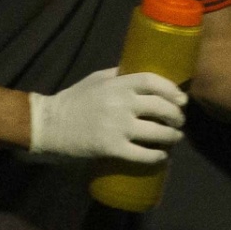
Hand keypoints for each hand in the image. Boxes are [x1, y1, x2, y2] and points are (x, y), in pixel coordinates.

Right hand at [27, 67, 185, 162]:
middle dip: (177, 116)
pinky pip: (142, 154)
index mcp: (118, 84)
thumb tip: (143, 73)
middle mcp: (121, 103)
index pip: (153, 82)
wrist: (49, 125)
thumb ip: (119, 75)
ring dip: (172, 137)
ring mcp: (117, 127)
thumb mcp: (96, 79)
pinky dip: (156, 156)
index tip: (182, 99)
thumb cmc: (74, 100)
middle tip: (179, 121)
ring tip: (175, 138)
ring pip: (157, 133)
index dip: (172, 90)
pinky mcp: (111, 148)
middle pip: (161, 108)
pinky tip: (162, 156)